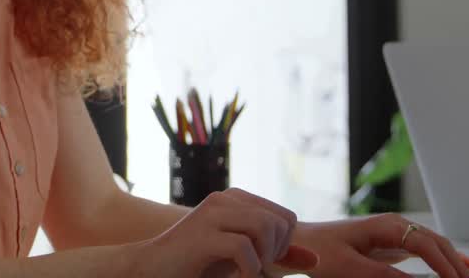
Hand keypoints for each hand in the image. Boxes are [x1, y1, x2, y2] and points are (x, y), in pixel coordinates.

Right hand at [133, 188, 318, 277]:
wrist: (152, 269)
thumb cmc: (200, 264)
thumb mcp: (245, 258)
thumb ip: (278, 255)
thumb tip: (316, 260)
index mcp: (237, 199)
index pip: (286, 217)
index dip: (284, 245)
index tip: (262, 261)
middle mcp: (225, 198)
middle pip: (280, 222)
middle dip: (276, 252)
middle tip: (254, 268)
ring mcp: (212, 213)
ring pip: (265, 228)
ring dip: (263, 258)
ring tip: (246, 271)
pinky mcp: (202, 235)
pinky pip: (244, 249)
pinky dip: (248, 271)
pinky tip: (234, 277)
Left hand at [291, 214, 468, 277]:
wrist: (304, 242)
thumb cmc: (322, 252)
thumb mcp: (352, 268)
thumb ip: (385, 275)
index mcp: (386, 226)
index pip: (426, 244)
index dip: (445, 264)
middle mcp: (396, 226)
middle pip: (437, 243)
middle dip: (457, 265)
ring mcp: (397, 234)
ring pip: (436, 246)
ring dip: (455, 263)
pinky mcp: (395, 245)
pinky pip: (428, 252)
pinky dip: (446, 261)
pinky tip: (465, 269)